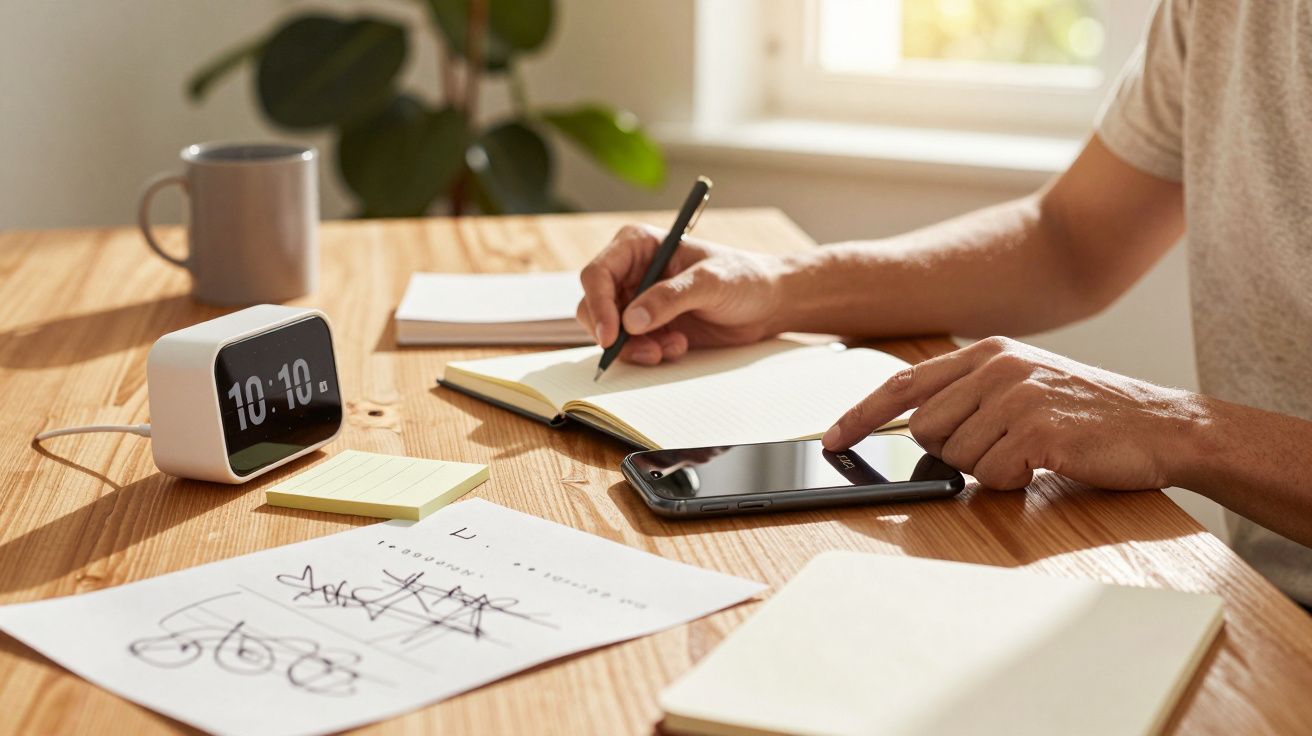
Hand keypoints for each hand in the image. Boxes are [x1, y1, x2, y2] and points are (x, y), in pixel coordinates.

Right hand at [576, 224, 787, 364]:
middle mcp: (630, 272)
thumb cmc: (744, 278)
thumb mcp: (710, 282)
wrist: (767, 303)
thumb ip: (670, 298)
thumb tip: (631, 321)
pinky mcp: (648, 326)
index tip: (612, 335)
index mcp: (638, 245)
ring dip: (636, 348)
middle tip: (648, 350)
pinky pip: (630, 346)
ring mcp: (637, 300)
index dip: (598, 305)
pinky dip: (649, 353)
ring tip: (673, 347)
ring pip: (609, 332)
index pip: (598, 274)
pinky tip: (678, 346)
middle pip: (593, 306)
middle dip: (615, 334)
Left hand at [821, 337, 1202, 490]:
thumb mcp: (1026, 384)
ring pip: (955, 458)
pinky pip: (992, 475)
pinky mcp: (1038, 430)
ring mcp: (1017, 396)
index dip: (861, 415)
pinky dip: (1015, 481)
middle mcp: (996, 367)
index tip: (832, 438)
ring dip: (989, 469)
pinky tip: (1048, 463)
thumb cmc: (1090, 413)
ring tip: (1033, 451)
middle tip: (1003, 447)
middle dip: (951, 453)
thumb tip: (916, 427)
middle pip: (924, 430)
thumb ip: (972, 395)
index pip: (903, 384)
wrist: (1164, 425)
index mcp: (987, 353)